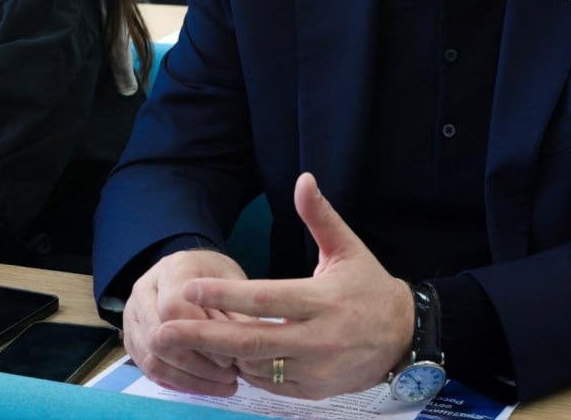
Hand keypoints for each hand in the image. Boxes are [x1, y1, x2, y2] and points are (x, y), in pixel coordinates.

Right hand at [123, 248, 247, 395]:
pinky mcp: (132, 339)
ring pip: (152, 359)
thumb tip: (242, 347)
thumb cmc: (215, 278)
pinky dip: (179, 383)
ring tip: (223, 384)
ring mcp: (133, 315)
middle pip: (159, 337)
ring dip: (189, 379)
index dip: (199, 338)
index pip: (173, 308)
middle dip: (196, 365)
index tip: (228, 357)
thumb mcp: (234, 283)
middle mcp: (144, 290)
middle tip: (230, 376)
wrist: (194, 274)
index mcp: (171, 269)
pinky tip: (205, 385)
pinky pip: (149, 370)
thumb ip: (237, 312)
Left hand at [158, 173, 414, 399]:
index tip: (191, 289)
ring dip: (221, 356)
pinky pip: (269, 383)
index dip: (226, 296)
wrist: (404, 337)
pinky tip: (222, 357)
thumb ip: (320, 216)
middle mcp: (317, 338)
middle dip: (204, 337)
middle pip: (250, 340)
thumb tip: (303, 178)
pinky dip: (244, 371)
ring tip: (184, 343)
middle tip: (166, 331)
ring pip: (256, 366)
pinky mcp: (314, 391)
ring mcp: (315, 369)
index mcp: (321, 300)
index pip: (265, 299)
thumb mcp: (348, 248)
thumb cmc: (370, 287)